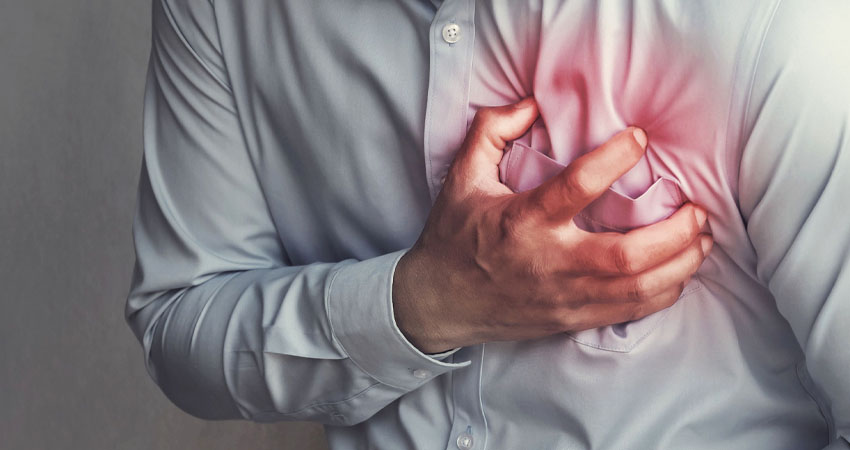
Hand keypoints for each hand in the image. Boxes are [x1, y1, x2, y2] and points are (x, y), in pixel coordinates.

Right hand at [392, 98, 711, 353]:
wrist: (439, 302)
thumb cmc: (455, 238)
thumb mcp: (461, 178)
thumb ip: (491, 132)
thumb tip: (530, 105)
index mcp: (523, 221)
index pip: (578, 187)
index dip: (615, 158)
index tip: (640, 138)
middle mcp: (548, 262)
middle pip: (627, 255)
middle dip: (674, 233)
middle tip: (696, 209)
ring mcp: (563, 297)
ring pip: (636, 289)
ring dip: (680, 264)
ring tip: (702, 238)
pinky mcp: (571, 319)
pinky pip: (629, 312)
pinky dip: (663, 292)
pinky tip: (679, 273)